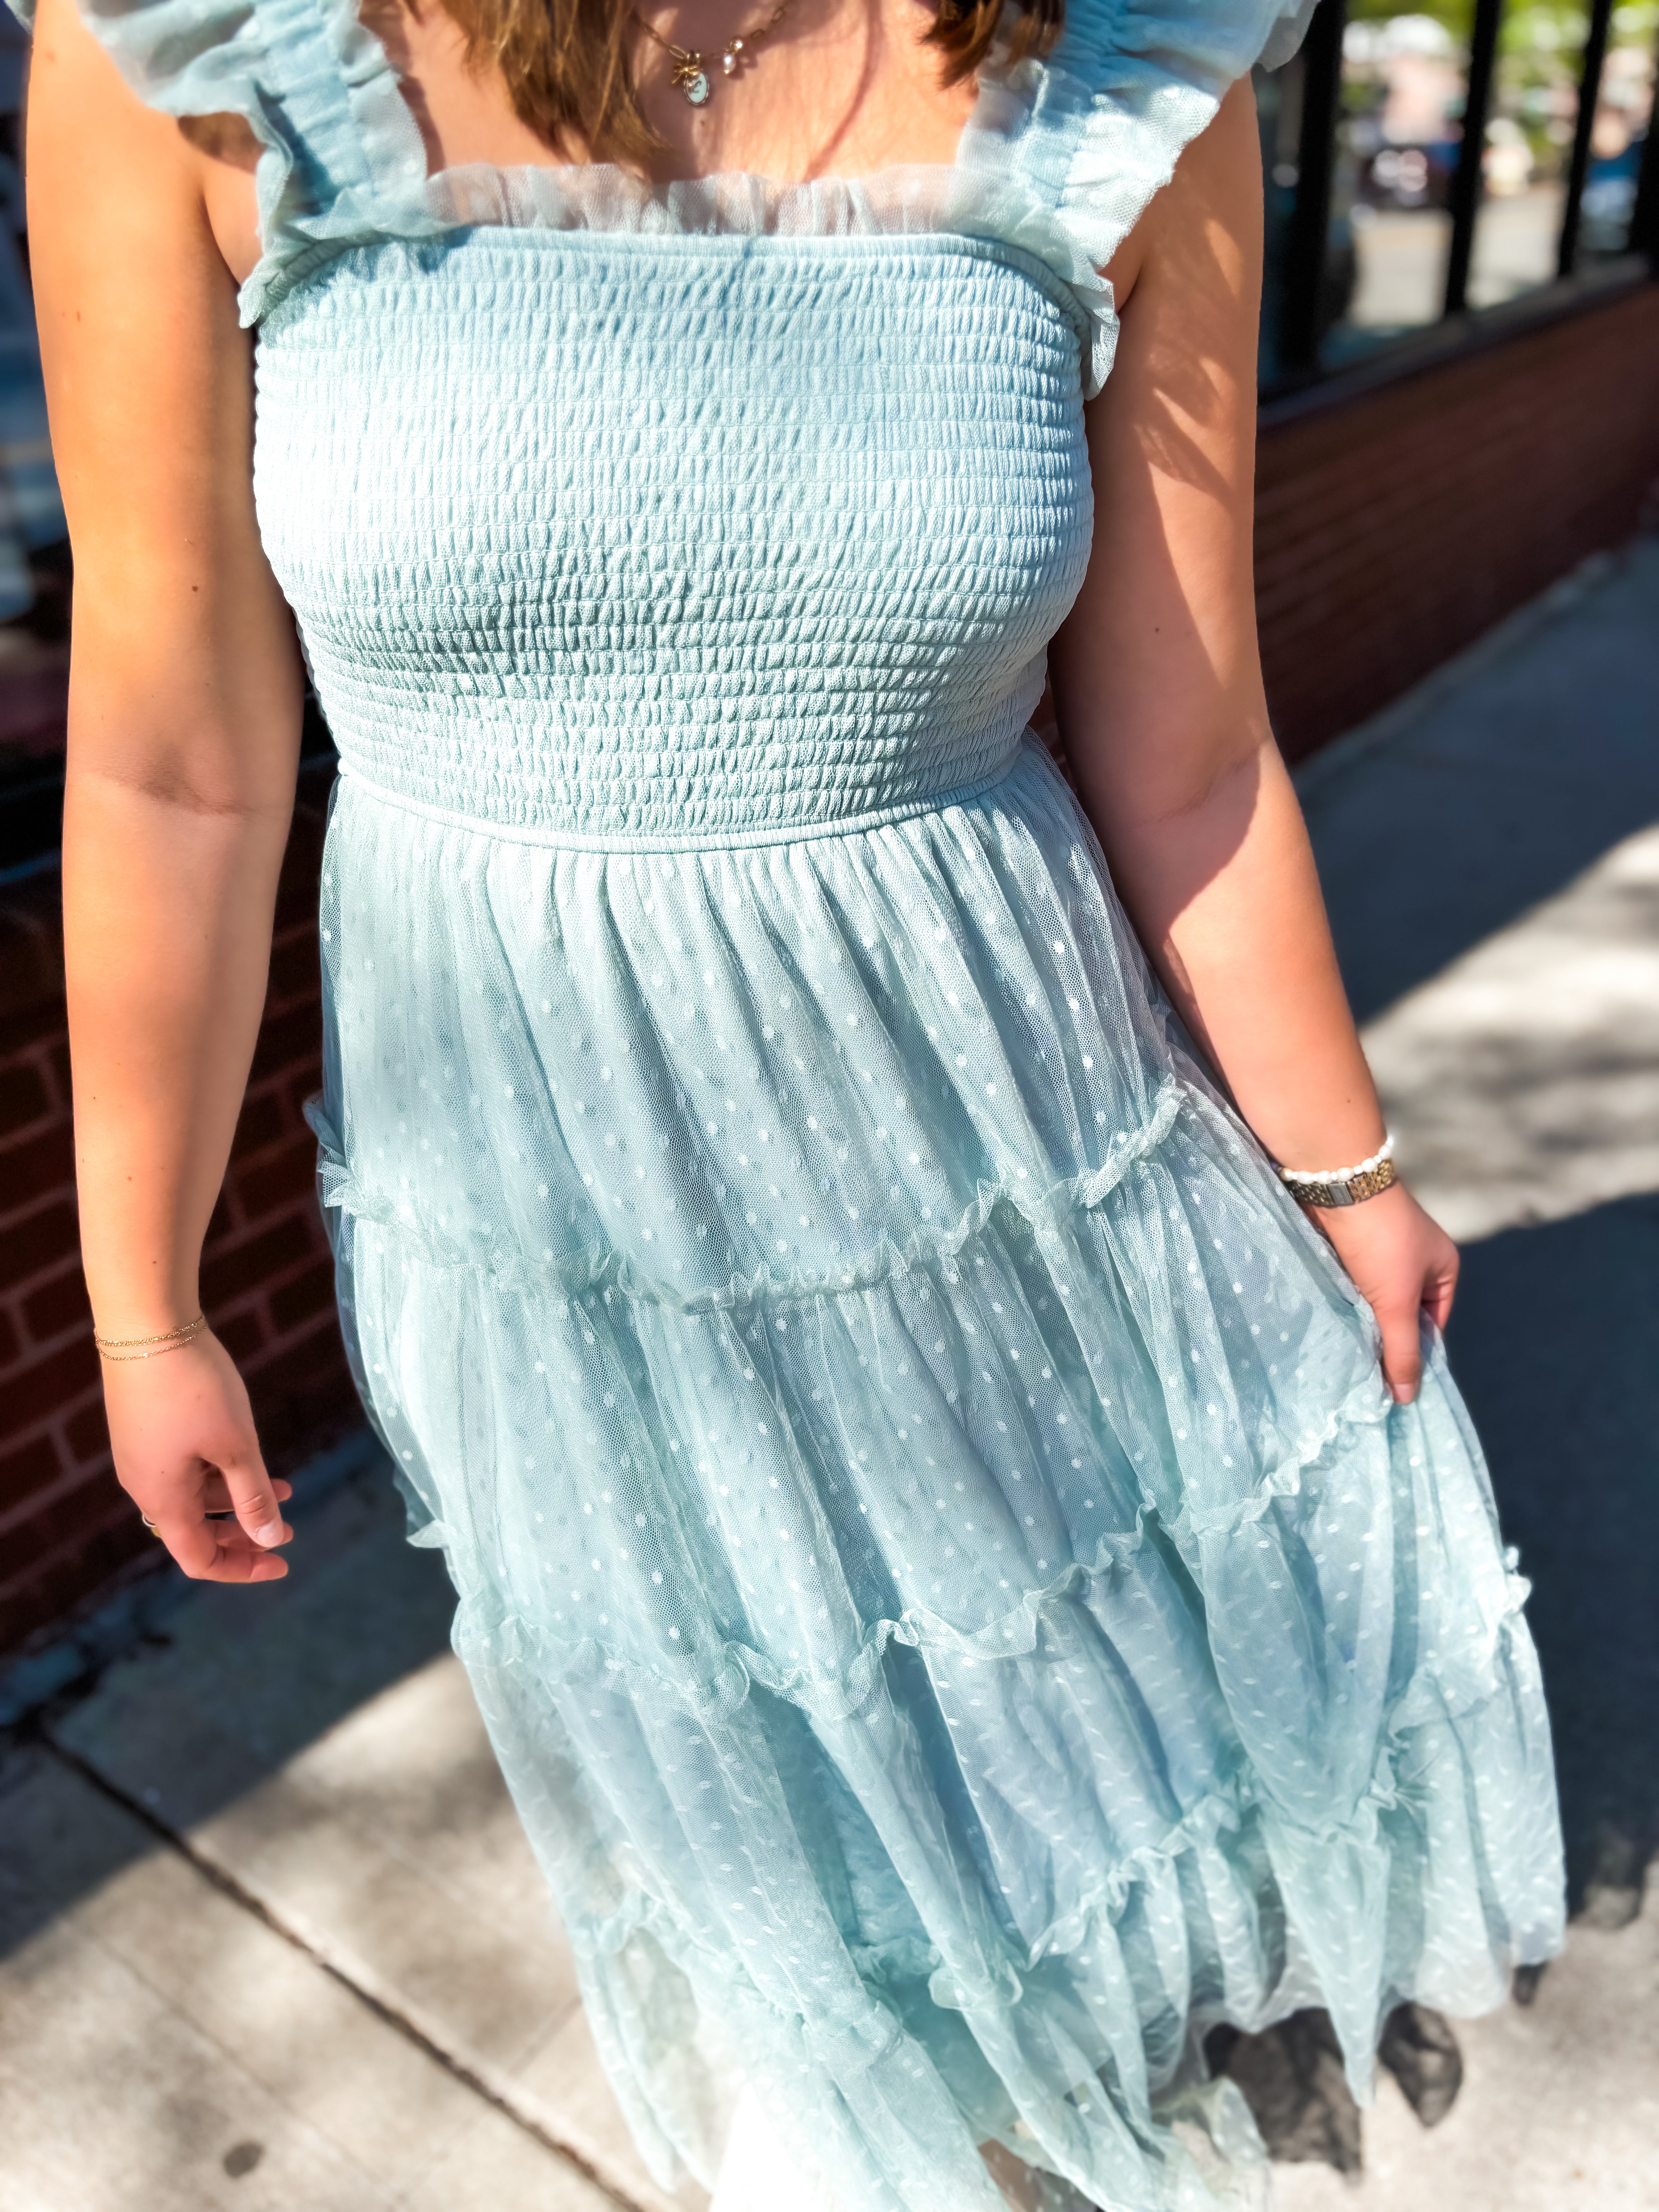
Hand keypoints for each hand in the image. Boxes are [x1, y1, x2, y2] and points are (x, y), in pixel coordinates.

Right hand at [103, 1330, 292, 1580]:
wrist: (147, 1325)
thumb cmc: (194, 1388)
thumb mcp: (236, 1446)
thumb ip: (254, 1495)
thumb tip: (272, 1539)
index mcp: (163, 1500)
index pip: (199, 1558)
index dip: (241, 1567)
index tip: (282, 1560)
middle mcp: (144, 1484)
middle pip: (194, 1530)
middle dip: (242, 1534)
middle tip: (285, 1531)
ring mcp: (141, 1454)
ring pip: (193, 1494)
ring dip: (237, 1497)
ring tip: (286, 1488)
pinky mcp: (144, 1426)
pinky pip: (183, 1465)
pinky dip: (219, 1469)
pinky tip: (248, 1452)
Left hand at [1309, 1181, 1458, 1405]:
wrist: (1336, 1186)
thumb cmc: (1380, 1241)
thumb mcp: (1397, 1301)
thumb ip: (1402, 1349)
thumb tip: (1407, 1398)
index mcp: (1442, 1270)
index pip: (1432, 1326)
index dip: (1415, 1355)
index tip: (1395, 1388)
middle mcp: (1415, 1262)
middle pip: (1402, 1317)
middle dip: (1386, 1343)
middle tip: (1367, 1383)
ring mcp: (1380, 1256)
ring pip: (1373, 1305)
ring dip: (1362, 1327)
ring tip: (1347, 1362)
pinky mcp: (1350, 1252)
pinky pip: (1351, 1291)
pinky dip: (1345, 1309)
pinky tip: (1333, 1332)